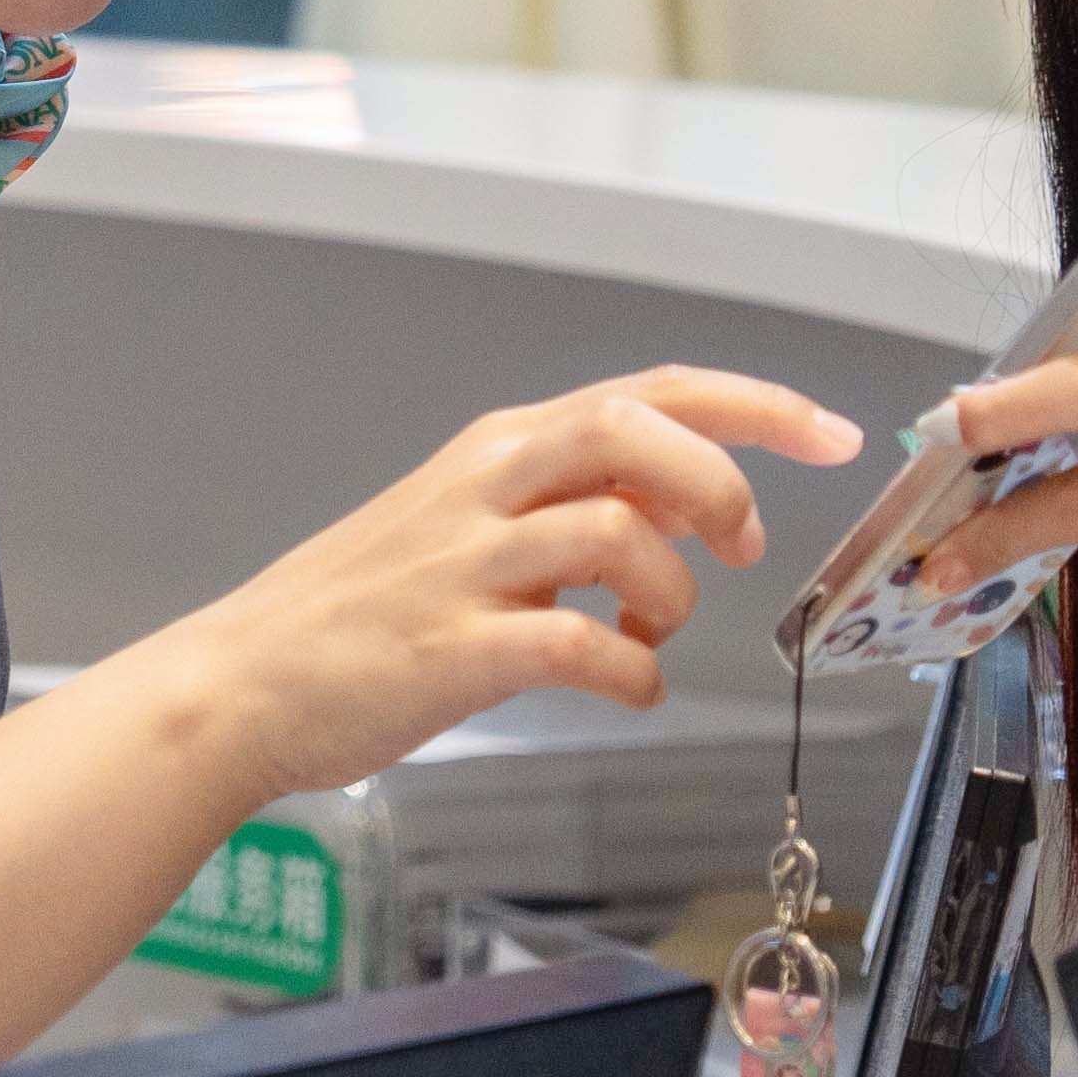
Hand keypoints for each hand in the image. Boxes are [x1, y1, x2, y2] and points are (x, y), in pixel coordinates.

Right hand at [132, 366, 862, 803]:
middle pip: (640, 428)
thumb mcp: (472, 524)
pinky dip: (630, 673)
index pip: (653, 391)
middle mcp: (490, 485)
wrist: (244, 683)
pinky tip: (620, 685)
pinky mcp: (455, 648)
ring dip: (670, 595)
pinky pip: (582, 646)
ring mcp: (469, 564)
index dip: (758, 405)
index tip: (833, 435)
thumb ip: (575, 502)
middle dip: (722, 482)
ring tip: (648, 636)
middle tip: (740, 547)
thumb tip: (691, 507)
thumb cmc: (363, 614)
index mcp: (502, 448)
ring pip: (621, 533)